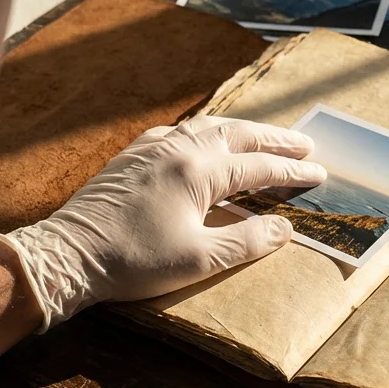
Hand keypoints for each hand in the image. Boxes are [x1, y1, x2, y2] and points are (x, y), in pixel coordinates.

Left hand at [0, 115, 325, 329]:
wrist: (69, 255)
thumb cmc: (134, 261)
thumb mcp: (200, 259)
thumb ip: (248, 240)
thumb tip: (284, 229)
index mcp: (198, 171)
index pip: (259, 166)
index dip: (292, 171)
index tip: (319, 173)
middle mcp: (177, 148)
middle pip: (238, 134)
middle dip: (275, 139)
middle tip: (305, 144)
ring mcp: (151, 148)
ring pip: (208, 126)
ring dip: (242, 130)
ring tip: (264, 137)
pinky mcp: (132, 156)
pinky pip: (179, 132)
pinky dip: (206, 132)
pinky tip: (206, 141)